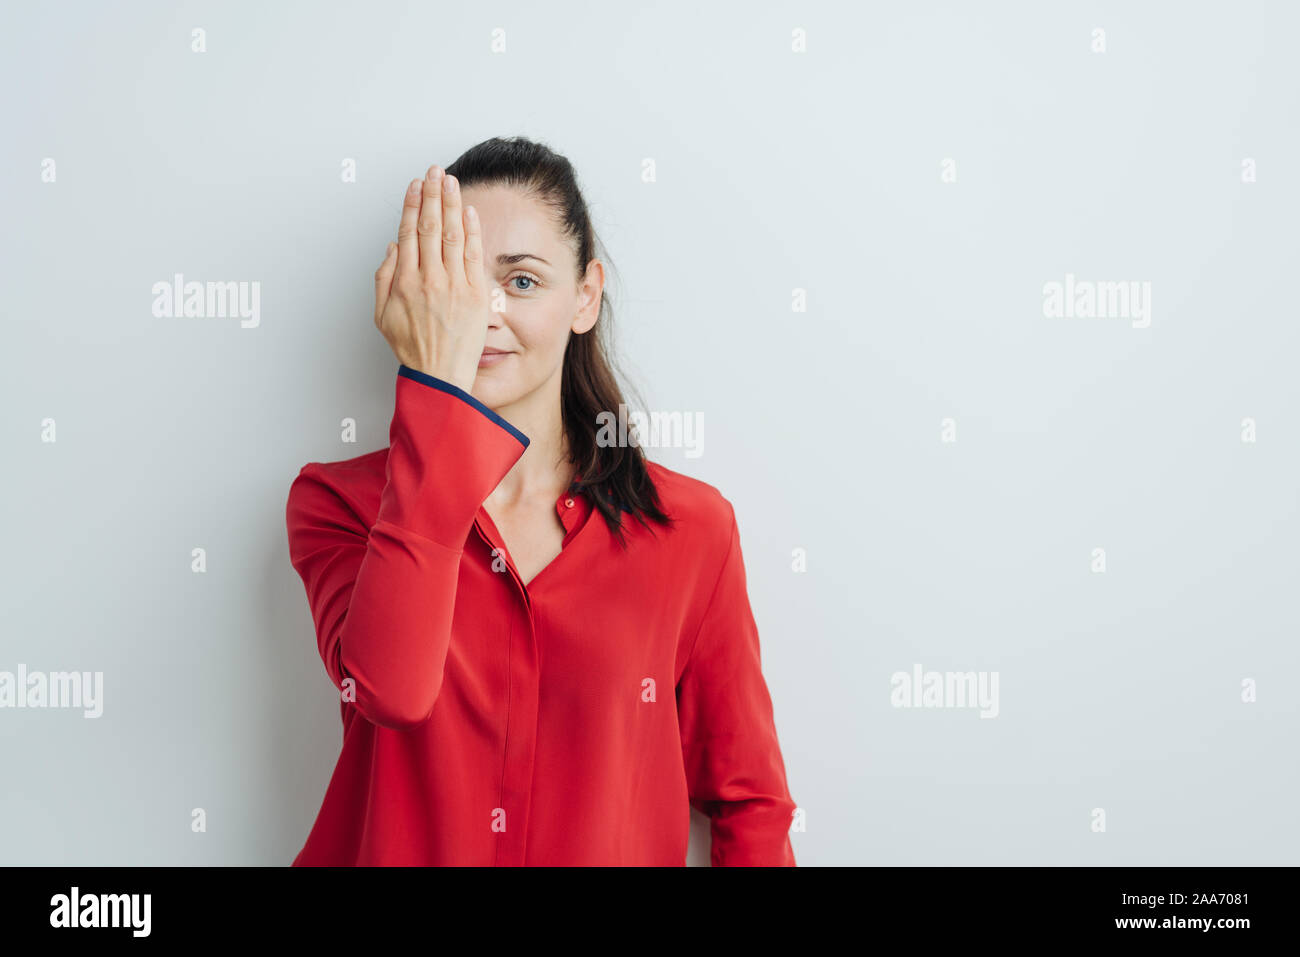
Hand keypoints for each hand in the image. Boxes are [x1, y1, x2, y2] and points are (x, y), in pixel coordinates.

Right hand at [374, 166, 487, 392]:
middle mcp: (429, 279)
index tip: (416, 185)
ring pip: (452, 234)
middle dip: (432, 194)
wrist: (439, 374)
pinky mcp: (475, 294)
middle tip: (435, 171)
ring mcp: (454, 285)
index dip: (412, 204)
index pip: (408, 231)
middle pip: (430, 226)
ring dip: (452, 203)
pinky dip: (472, 230)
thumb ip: (383, 278)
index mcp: (404, 281)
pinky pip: (474, 255)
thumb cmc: (412, 348)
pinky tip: (469, 211)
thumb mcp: (382, 315)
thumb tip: (393, 247)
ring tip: (451, 181)